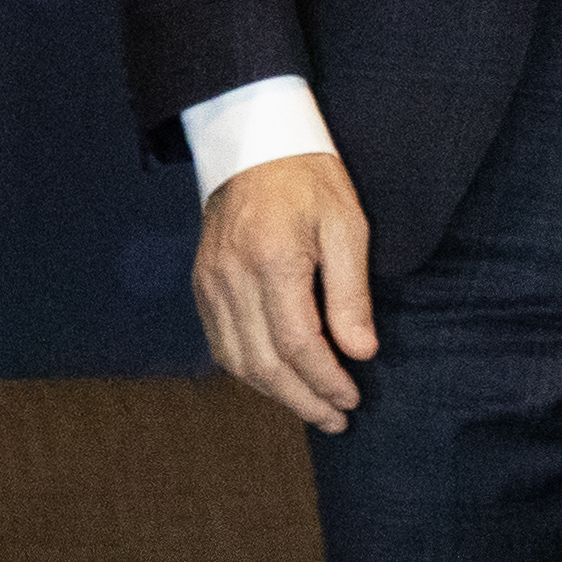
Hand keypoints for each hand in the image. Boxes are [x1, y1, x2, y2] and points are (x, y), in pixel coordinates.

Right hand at [197, 151, 380, 432]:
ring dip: (275, 393)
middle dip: (303, 400)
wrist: (252, 142)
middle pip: (264, 364)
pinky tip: (277, 379)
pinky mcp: (201, 284)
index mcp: (273, 260)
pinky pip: (221, 344)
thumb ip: (351, 293)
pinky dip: (249, 370)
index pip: (299, 344)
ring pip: (237, 362)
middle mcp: (232, 278)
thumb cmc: (308, 178)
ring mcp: (210, 283)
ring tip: (312, 407)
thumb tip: (360, 352)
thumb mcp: (346, 225)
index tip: (352, 397)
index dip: (326, 380)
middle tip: (336, 419)